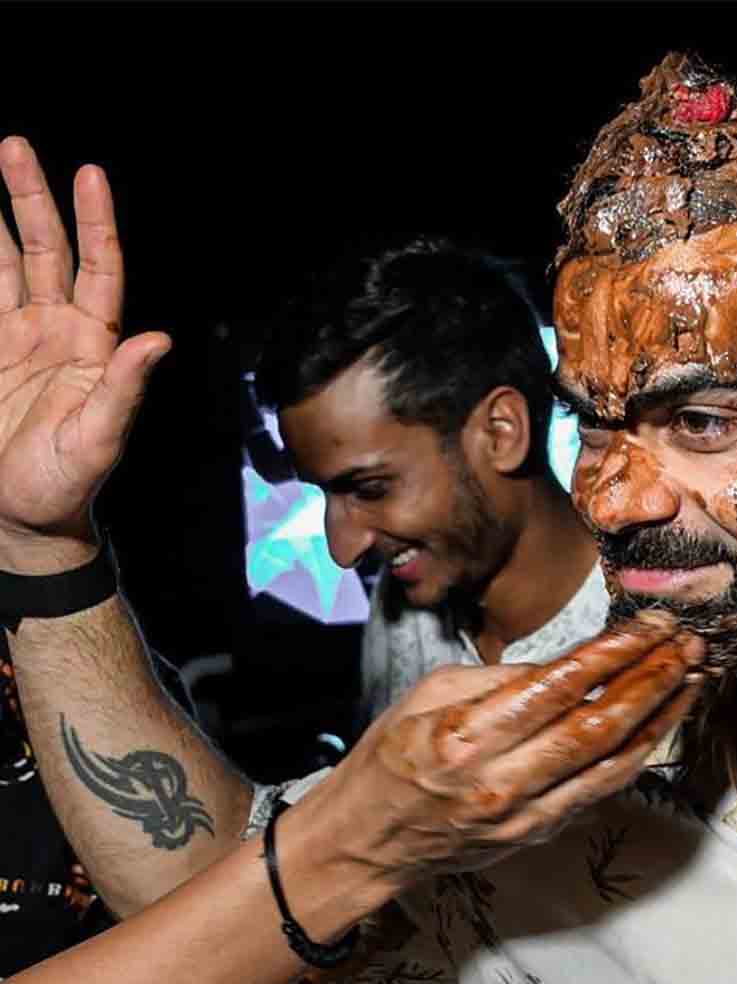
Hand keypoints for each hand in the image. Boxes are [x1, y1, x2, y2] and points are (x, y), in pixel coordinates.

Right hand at [0, 137, 169, 565]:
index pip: (98, 268)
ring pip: (12, 264)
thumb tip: (156, 339)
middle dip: (34, 198)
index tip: (89, 173)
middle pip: (49, 250)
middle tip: (17, 145)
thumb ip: (125, 386)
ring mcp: (22, 339)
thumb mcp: (100, 436)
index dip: (97, 221)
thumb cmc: (67, 483)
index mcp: (94, 344)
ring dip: (3, 219)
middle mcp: (60, 332)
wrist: (23, 518)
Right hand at [290, 612, 704, 895]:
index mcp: (466, 736)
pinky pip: (602, 791)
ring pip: (612, 762)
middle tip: (688, 643)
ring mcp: (522, 815)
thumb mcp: (427, 696)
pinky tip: (663, 723)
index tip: (651, 624)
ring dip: (660, 717)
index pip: (558, 686)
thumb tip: (569, 663)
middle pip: (597, 725)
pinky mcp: (536, 834)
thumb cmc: (390, 758)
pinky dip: (639, 755)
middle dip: (652, 679)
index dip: (614, 652)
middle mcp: (499, 781)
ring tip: (692, 677)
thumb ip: (501, 678)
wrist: (362, 843)